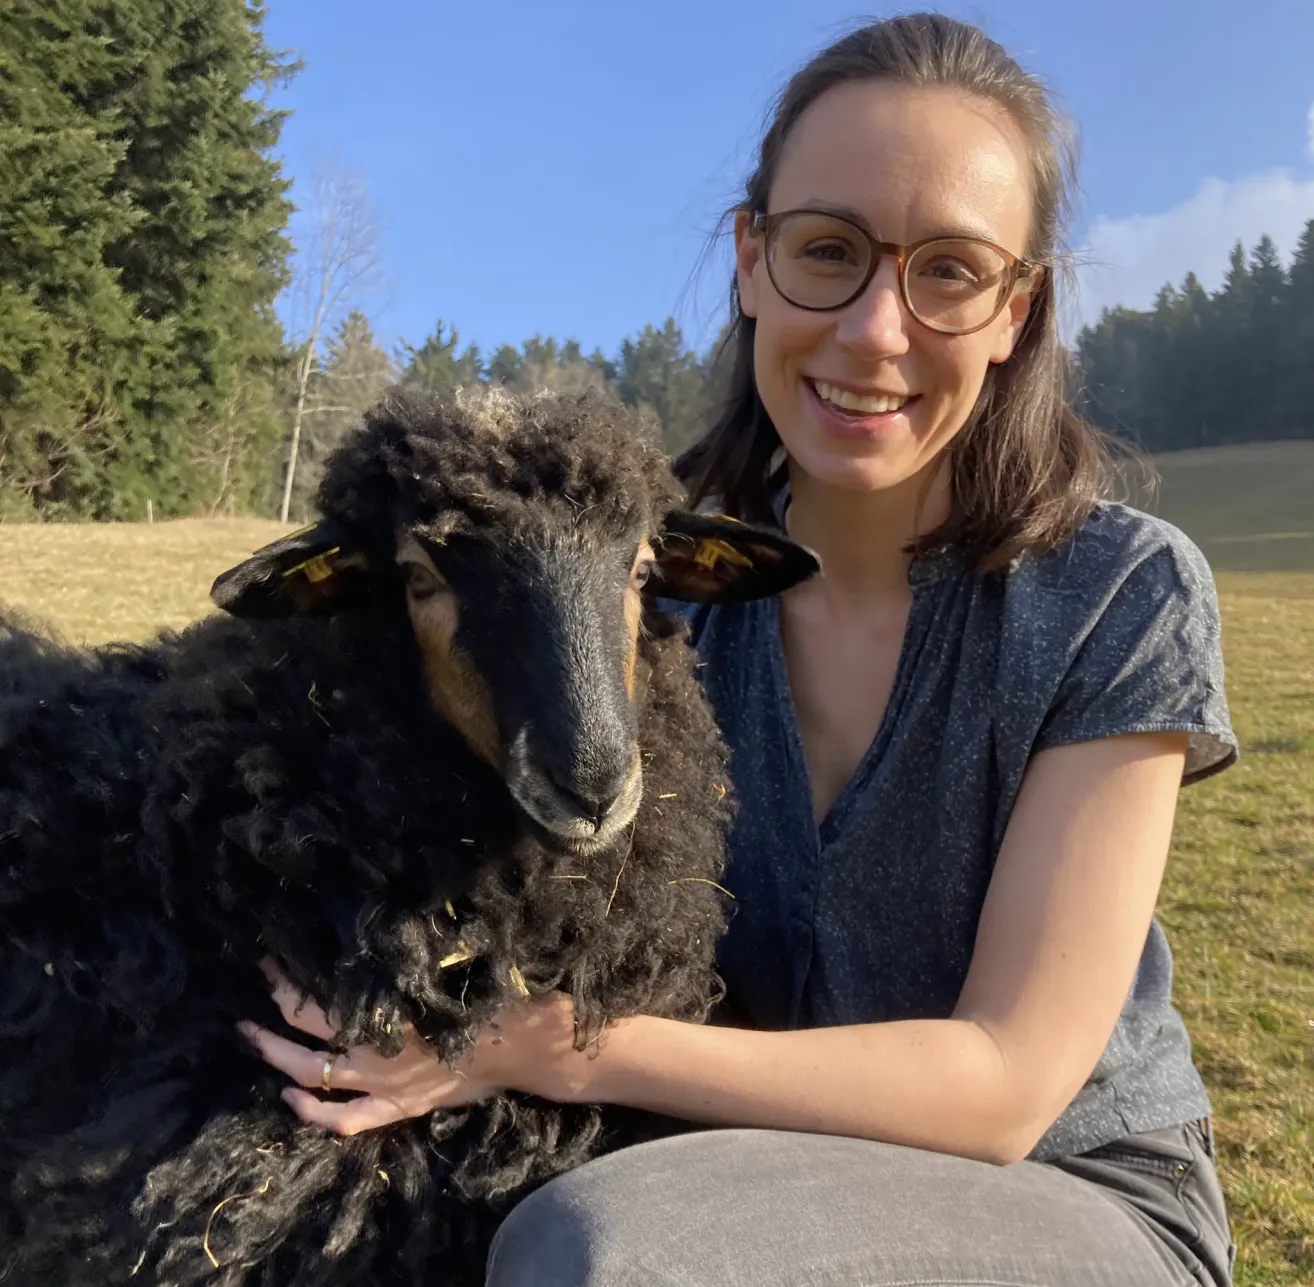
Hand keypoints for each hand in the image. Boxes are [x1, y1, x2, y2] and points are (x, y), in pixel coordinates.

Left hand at [238, 959, 601, 1135]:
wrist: (524, 1046)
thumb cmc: (490, 995)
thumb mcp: (449, 960)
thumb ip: (407, 950)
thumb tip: (377, 917)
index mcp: (383, 1016)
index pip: (315, 1005)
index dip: (286, 984)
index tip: (271, 958)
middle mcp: (374, 1055)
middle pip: (304, 1043)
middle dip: (271, 1019)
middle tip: (253, 997)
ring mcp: (383, 1087)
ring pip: (315, 1081)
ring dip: (279, 1062)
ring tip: (256, 1040)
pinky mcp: (397, 1108)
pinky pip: (347, 1121)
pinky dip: (314, 1114)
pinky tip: (292, 1099)